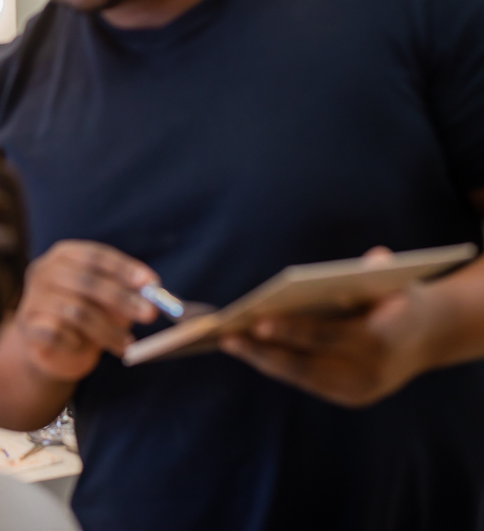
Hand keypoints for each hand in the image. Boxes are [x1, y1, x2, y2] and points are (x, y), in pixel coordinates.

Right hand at [16, 241, 158, 381]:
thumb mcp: (105, 298)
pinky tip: (85, 347)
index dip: (125, 268)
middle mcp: (44, 271)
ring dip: (108, 330)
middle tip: (150, 314)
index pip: (96, 255)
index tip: (151, 283)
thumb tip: (155, 296)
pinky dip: (78, 342)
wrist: (47, 345)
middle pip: (87, 282)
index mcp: (64, 255)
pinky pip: (59, 334)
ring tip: (127, 343)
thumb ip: (125, 292)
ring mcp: (32, 298)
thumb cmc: (83, 312)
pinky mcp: (27, 326)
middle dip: (123, 299)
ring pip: (77, 312)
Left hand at [219, 249, 433, 406]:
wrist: (427, 336)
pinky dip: (279, 366)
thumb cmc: (397, 297)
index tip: (258, 321)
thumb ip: (383, 270)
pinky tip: (250, 351)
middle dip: (265, 351)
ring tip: (229, 343)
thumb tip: (375, 258)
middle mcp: (371, 372)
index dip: (292, 330)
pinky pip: (308, 381)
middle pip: (308, 365)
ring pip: (303, 377)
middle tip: (227, 337)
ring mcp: (361, 389)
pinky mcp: (351, 397)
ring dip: (264, 360)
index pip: (329, 336)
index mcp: (381, 341)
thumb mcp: (395, 281)